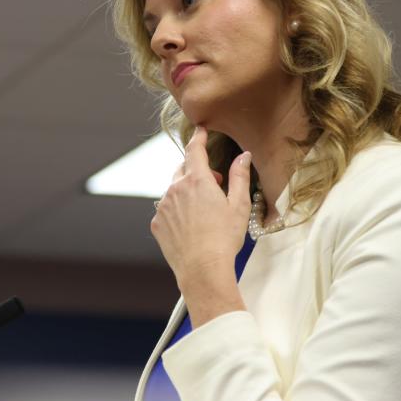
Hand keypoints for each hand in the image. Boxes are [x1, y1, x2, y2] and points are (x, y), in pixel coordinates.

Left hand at [151, 126, 251, 289]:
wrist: (202, 269)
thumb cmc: (224, 238)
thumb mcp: (238, 205)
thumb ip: (240, 176)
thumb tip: (243, 157)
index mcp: (197, 180)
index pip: (194, 149)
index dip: (198, 137)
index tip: (201, 130)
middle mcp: (175, 189)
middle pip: (184, 168)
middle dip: (198, 170)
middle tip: (215, 184)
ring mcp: (163, 206)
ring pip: (174, 189)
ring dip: (186, 191)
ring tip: (204, 210)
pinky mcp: (157, 223)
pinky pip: (167, 208)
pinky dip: (177, 210)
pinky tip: (192, 225)